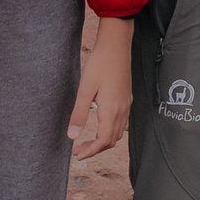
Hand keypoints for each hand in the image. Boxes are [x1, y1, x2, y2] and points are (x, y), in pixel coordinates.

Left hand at [68, 16, 133, 158]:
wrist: (117, 44)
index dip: (91, 152)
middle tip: (78, 151)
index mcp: (111, 110)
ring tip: (87, 141)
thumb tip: (72, 137)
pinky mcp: (127, 97)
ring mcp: (126, 103)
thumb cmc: (100, 63)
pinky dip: (110, 130)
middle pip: (111, 139)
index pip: (103, 141)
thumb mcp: (85, 89)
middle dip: (96, 149)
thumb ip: (79, 114)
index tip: (77, 155)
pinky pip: (121, 122)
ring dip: (103, 141)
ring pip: (118, 132)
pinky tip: (100, 125)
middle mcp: (122, 109)